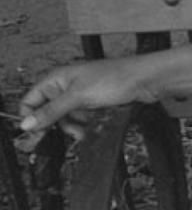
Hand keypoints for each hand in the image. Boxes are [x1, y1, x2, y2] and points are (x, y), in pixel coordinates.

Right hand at [19, 58, 152, 137]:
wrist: (146, 80)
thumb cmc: (116, 77)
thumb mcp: (78, 96)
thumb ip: (52, 111)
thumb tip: (27, 123)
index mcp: (57, 79)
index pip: (31, 100)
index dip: (31, 116)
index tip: (35, 132)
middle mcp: (67, 86)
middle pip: (49, 112)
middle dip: (58, 125)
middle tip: (68, 133)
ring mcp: (82, 96)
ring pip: (68, 118)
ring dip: (74, 127)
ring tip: (84, 131)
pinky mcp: (96, 104)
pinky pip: (84, 119)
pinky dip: (87, 126)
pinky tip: (93, 129)